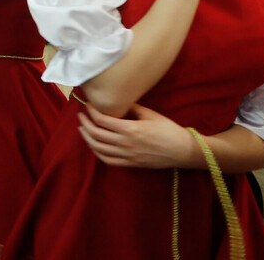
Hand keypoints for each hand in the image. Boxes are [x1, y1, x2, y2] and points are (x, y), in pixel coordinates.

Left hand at [77, 103, 197, 168]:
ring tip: (83, 129)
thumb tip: (118, 101)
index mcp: (130, 129)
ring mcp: (127, 155)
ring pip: (98, 148)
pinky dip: (97, 152)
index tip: (88, 105)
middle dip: (85, 123)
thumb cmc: (168, 130)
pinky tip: (94, 145)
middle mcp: (125, 143)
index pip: (102, 120)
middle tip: (81, 115)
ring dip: (87, 138)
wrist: (182, 151)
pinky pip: (108, 160)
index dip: (92, 112)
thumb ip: (132, 108)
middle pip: (96, 134)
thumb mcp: (150, 115)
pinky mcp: (130, 164)